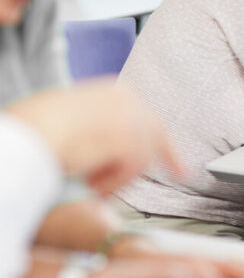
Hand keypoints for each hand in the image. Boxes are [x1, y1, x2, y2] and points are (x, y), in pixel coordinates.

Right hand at [4, 79, 183, 194]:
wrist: (27, 134)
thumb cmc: (37, 128)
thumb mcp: (74, 118)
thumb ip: (100, 125)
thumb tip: (109, 144)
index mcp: (114, 92)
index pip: (147, 116)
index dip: (160, 138)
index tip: (173, 153)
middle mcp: (127, 100)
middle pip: (158, 131)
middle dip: (170, 153)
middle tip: (181, 171)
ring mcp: (130, 116)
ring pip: (143, 155)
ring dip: (118, 176)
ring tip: (91, 183)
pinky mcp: (128, 137)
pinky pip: (133, 168)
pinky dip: (113, 183)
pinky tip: (92, 185)